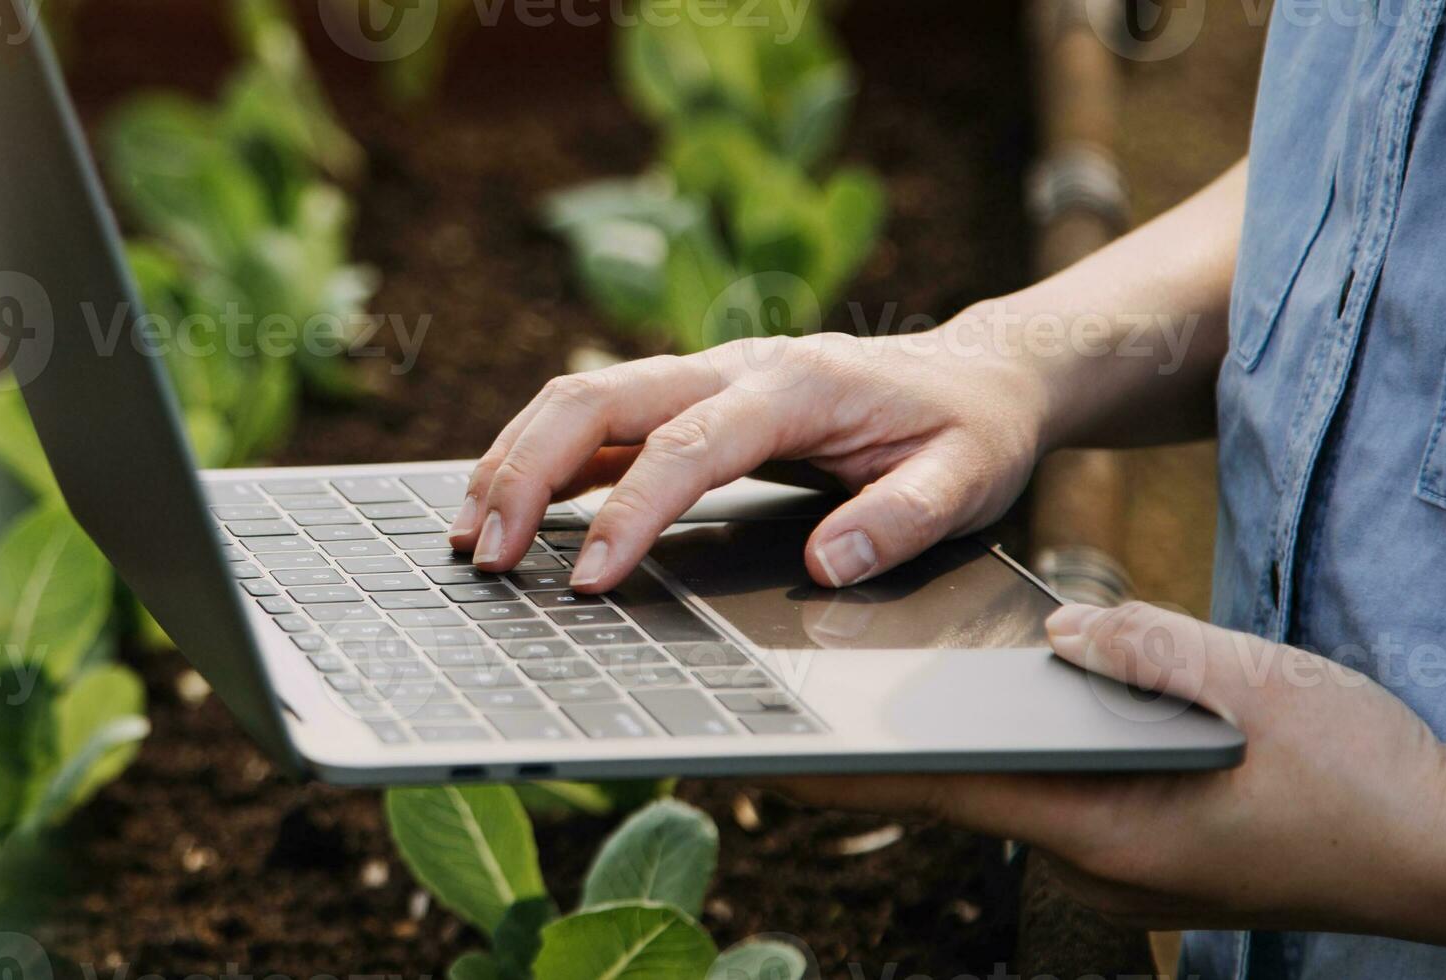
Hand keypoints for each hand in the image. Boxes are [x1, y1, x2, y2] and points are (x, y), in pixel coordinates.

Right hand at [446, 328, 1047, 591]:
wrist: (978, 371)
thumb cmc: (969, 429)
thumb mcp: (970, 478)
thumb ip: (906, 519)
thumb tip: (829, 565)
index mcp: (792, 386)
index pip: (684, 447)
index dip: (628, 513)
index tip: (589, 581)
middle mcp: (730, 366)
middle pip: (597, 398)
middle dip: (527, 472)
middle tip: (485, 555)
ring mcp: (700, 376)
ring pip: (578, 397)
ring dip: (514, 460)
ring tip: (468, 534)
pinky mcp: (685, 399)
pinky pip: (594, 417)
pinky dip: (538, 458)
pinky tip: (503, 508)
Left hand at [765, 603, 1445, 943]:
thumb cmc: (1364, 777)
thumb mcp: (1260, 686)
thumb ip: (1150, 651)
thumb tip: (1061, 633)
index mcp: (1102, 822)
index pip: (937, 789)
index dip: (839, 769)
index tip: (754, 755)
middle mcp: (1092, 860)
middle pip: (956, 792)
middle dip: (875, 748)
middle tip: (779, 704)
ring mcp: (1118, 868)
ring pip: (1008, 797)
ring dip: (952, 751)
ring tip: (867, 692)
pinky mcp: (1146, 860)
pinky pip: (1057, 803)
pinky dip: (1018, 762)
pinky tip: (1002, 716)